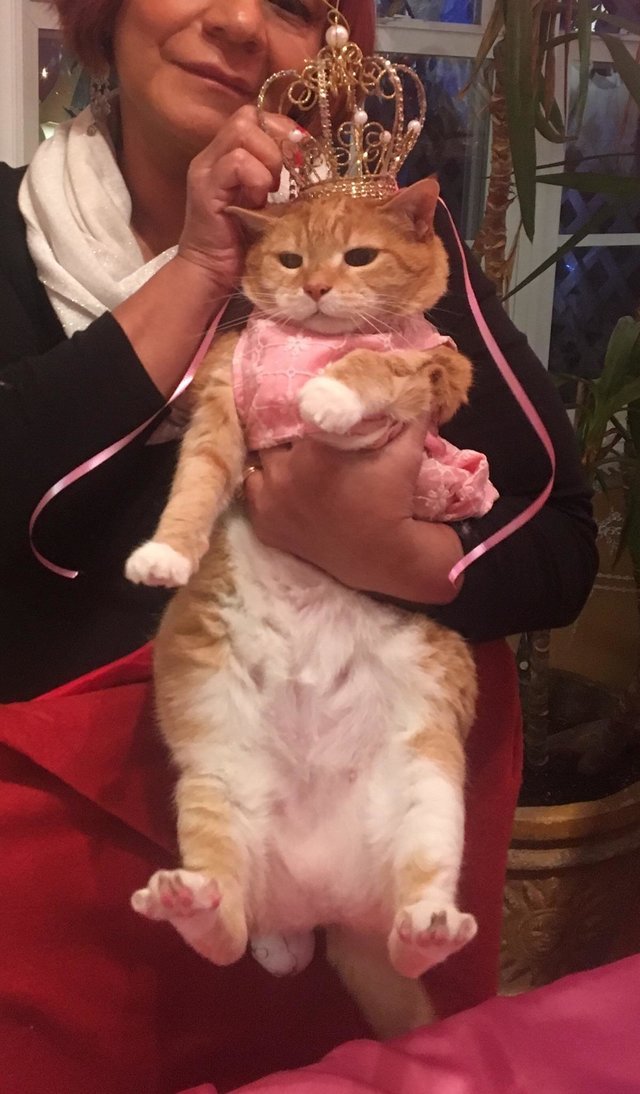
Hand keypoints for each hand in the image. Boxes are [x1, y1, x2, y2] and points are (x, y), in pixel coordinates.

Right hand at [178, 106, 294, 290]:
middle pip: (248, 116)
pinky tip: (260, 201)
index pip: (255, 116)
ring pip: (243, 131)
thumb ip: (280, 179)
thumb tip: (312, 163)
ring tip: (270, 190)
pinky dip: (257, 177)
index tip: (300, 156)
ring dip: (268, 159)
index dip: (282, 128)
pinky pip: (237, 162)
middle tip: (285, 175)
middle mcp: (213, 156)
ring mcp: (207, 169)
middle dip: (276, 139)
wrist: (213, 275)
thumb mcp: (268, 204)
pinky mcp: (205, 188)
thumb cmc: (244, 245)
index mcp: (227, 155)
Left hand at [244, 419, 462, 602]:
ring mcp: (270, 502)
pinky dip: (265, 487)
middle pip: (273, 436)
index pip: (293, 411)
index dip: (302, 406)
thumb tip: (412, 382)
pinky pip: (253, 493)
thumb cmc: (394, 499)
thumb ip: (408, 413)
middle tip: (303, 433)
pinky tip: (283, 485)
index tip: (312, 405)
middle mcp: (284, 474)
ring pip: (260, 463)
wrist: (383, 555)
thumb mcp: (406, 450)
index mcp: (313, 450)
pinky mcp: (265, 526)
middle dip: (286, 433)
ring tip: (291, 459)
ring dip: (273, 459)